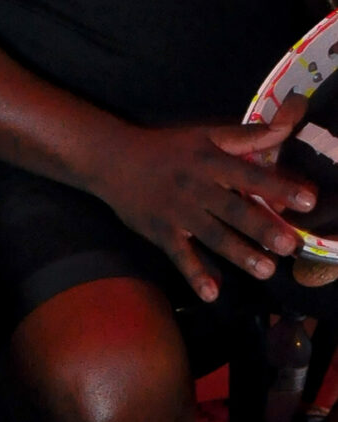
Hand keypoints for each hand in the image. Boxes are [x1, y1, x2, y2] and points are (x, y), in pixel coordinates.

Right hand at [89, 115, 314, 301]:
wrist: (113, 160)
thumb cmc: (167, 148)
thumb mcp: (205, 134)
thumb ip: (246, 136)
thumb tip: (285, 128)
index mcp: (211, 162)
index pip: (250, 176)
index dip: (279, 187)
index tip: (307, 201)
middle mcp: (196, 188)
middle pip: (234, 210)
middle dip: (262, 228)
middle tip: (288, 245)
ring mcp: (178, 213)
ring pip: (212, 236)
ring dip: (239, 254)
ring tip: (265, 270)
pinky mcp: (161, 232)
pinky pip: (180, 256)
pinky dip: (195, 274)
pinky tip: (212, 293)